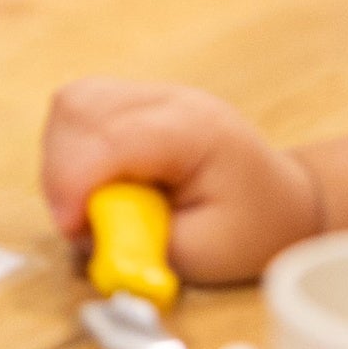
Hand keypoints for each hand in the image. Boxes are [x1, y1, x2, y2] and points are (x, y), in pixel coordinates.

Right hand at [41, 79, 323, 284]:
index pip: (113, 135)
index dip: (75, 179)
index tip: (70, 226)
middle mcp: (169, 98)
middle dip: (62, 169)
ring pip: (72, 104)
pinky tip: (96, 181)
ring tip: (90, 203)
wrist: (284, 202)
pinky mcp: (132, 100)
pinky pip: (78, 111)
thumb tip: (82, 232)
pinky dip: (71, 149)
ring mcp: (150, 93)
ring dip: (63, 158)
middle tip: (76, 221)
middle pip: (80, 106)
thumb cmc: (253, 231)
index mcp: (197, 130)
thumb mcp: (205, 255)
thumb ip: (141, 244)